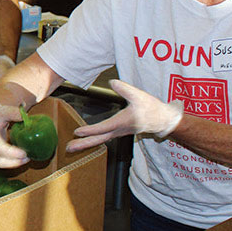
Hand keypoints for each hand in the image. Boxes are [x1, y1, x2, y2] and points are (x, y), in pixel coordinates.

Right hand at [0, 99, 29, 167]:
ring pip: (0, 164)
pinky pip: (1, 162)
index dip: (12, 153)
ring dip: (14, 163)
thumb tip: (26, 117)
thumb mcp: (3, 111)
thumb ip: (14, 113)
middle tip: (28, 157)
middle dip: (15, 162)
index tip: (24, 153)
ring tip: (27, 158)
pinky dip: (11, 162)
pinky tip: (21, 157)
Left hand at [66, 79, 183, 152]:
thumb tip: (112, 82)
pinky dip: (93, 139)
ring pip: (100, 139)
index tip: (77, 131)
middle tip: (68, 148)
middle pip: (99, 139)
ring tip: (71, 147)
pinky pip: (104, 137)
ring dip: (86, 143)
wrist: (163, 120)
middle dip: (83, 144)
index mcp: (123, 122)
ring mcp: (119, 132)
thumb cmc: (152, 108)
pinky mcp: (120, 131)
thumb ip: (125, 89)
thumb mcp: (139, 96)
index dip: (90, 130)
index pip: (103, 127)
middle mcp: (119, 130)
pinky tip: (85, 140)